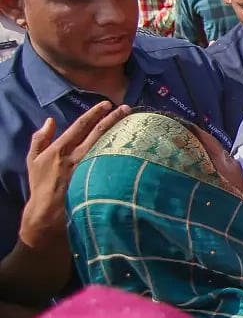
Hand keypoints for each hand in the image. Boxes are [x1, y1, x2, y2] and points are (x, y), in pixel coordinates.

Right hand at [21, 102, 130, 248]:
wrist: (48, 214)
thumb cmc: (41, 186)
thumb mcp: (33, 160)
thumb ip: (40, 139)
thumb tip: (50, 121)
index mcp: (60, 149)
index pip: (81, 125)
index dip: (95, 113)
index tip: (107, 104)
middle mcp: (77, 157)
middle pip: (99, 132)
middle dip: (113, 118)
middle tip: (127, 107)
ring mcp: (90, 169)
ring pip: (109, 145)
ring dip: (121, 132)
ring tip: (134, 121)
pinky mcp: (99, 181)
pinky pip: (113, 162)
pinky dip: (123, 152)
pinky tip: (134, 146)